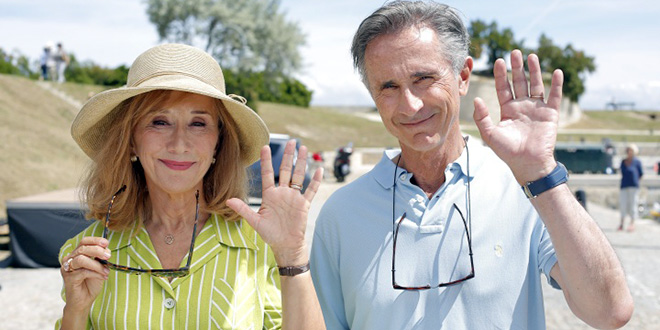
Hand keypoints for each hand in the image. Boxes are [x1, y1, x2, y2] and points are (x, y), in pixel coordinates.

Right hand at [60, 237, 109, 313]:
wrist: (84, 301)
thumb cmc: (90, 284)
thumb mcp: (98, 268)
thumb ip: (100, 259)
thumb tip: (106, 250)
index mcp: (77, 254)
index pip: (84, 242)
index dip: (95, 240)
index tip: (106, 243)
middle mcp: (70, 260)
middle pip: (82, 249)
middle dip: (97, 250)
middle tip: (108, 255)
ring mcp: (67, 269)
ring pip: (81, 259)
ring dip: (96, 264)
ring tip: (106, 270)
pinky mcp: (69, 278)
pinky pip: (83, 272)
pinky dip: (96, 273)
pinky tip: (103, 277)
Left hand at [226, 140, 322, 265]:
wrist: (286, 245)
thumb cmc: (270, 234)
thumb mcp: (255, 221)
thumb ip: (243, 209)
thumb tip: (228, 201)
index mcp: (270, 195)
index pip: (268, 174)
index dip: (266, 160)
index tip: (264, 147)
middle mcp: (282, 193)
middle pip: (286, 170)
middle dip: (288, 156)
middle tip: (291, 141)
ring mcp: (294, 197)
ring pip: (299, 176)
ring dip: (301, 163)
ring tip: (303, 149)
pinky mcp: (304, 204)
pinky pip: (311, 190)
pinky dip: (315, 181)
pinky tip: (319, 170)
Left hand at [473, 49, 563, 183]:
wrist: (528, 164)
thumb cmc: (508, 152)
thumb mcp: (490, 134)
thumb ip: (482, 117)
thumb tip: (476, 99)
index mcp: (508, 110)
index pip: (503, 88)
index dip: (501, 75)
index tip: (499, 61)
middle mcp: (522, 106)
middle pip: (519, 82)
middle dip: (517, 67)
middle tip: (515, 52)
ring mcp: (537, 109)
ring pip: (536, 85)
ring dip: (534, 71)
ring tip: (531, 56)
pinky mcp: (550, 114)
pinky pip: (555, 96)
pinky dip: (556, 84)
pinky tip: (556, 72)